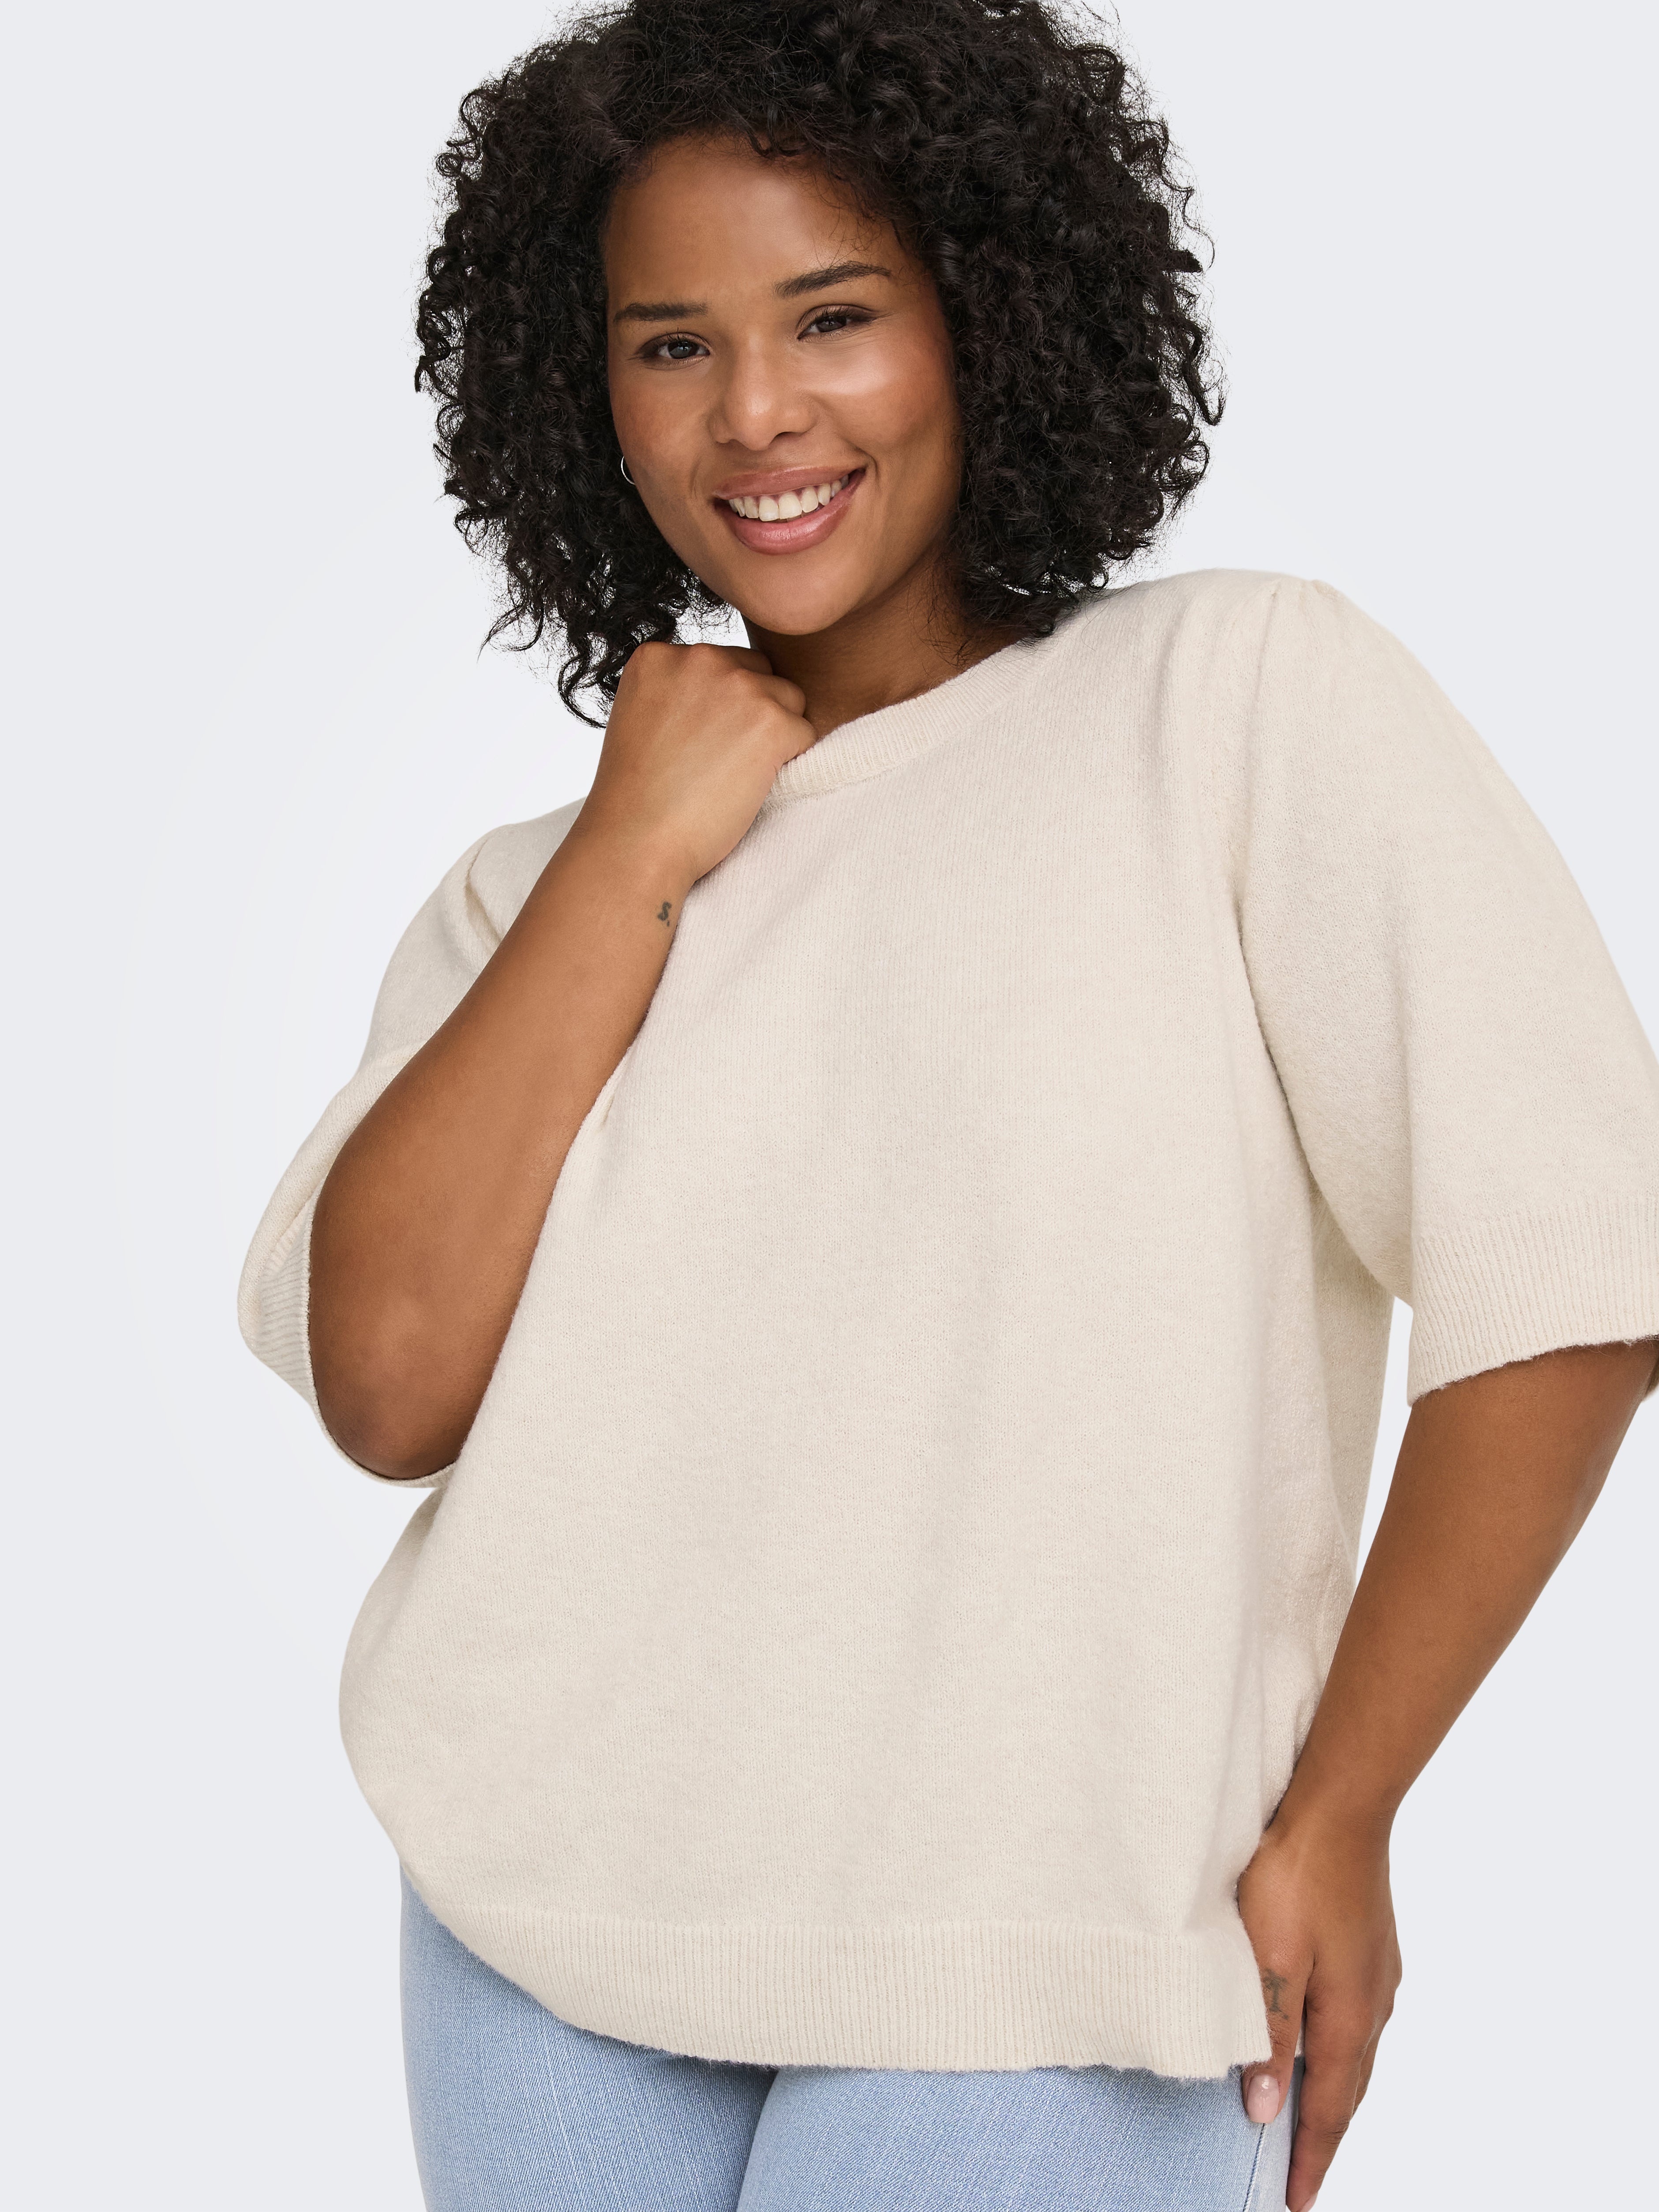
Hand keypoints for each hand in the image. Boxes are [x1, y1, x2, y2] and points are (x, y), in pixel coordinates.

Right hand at [576, 640, 815, 885]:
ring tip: (733, 774)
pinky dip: (789, 761)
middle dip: (753, 713)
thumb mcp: (642, 718)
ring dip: (774, 736)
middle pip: (758, 673)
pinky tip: (751, 785)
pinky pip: (805, 732)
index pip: (721, 663)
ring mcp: (737, 686)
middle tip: (721, 762)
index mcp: (659, 656)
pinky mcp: (770, 721)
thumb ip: (680, 691)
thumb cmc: (638, 796)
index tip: (698, 744)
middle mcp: (698, 658)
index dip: (722, 708)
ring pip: (788, 699)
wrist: (636, 842)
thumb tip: (733, 688)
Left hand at [1236, 1807, 1401, 2209]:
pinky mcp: (1370, 1945)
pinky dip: (1337, 2045)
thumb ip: (1269, 2032)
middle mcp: (1372, 2004)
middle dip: (1324, 2134)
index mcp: (1348, 2018)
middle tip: (1300, 2172)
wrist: (1340, 1806)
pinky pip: (1354, 2016)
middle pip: (1348, 2089)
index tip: (1294, 2202)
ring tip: (1308, 2117)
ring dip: (1332, 2089)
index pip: (1328, 2110)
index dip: (1310, 2159)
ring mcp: (1376, 1973)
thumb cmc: (1299, 1874)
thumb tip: (1267, 2107)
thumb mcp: (1271, 1959)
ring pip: (1353, 2051)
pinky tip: (1321, 2036)